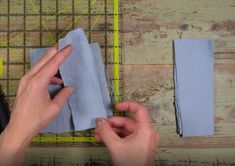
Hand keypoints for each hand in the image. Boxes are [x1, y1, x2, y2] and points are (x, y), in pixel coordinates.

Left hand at [0, 44, 72, 165]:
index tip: (69, 47)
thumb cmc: (38, 119)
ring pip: (39, 66)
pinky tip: (54, 80)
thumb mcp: (54, 108)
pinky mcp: (24, 85)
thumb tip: (69, 87)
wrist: (19, 128)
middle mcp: (30, 78)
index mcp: (38, 82)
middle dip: (54, 51)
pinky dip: (46, 72)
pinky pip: (36, 73)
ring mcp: (25, 81)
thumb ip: (63, 95)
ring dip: (50, 61)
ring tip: (60, 60)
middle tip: (63, 44)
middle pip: (43, 60)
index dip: (62, 55)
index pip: (52, 64)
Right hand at [95, 102, 159, 165]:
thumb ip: (105, 131)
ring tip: (99, 134)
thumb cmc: (131, 164)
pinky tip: (104, 139)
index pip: (139, 110)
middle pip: (128, 122)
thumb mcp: (115, 146)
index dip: (127, 105)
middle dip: (112, 123)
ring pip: (126, 130)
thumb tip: (99, 121)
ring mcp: (143, 140)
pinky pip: (127, 137)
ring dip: (112, 131)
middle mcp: (147, 133)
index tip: (116, 106)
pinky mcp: (139, 146)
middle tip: (100, 126)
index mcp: (146, 130)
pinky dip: (116, 137)